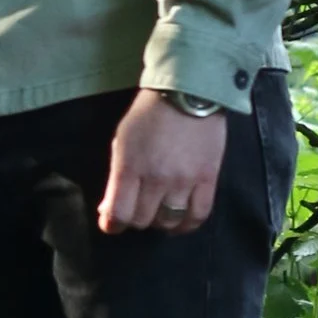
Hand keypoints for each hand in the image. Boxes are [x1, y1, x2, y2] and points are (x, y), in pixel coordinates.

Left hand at [99, 94, 226, 236]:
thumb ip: (116, 176)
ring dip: (161, 222)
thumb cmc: (148, 114)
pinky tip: (181, 222)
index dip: (112, 224)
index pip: (119, 213)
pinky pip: (198, 216)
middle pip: (143, 220)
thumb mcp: (122, 140)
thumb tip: (109, 210)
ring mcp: (184, 181)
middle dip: (136, 219)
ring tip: (159, 212)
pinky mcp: (207, 180)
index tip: (113, 223)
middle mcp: (156, 178)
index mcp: (130, 166)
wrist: (187, 93)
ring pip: (169, 222)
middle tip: (138, 209)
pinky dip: (187, 224)